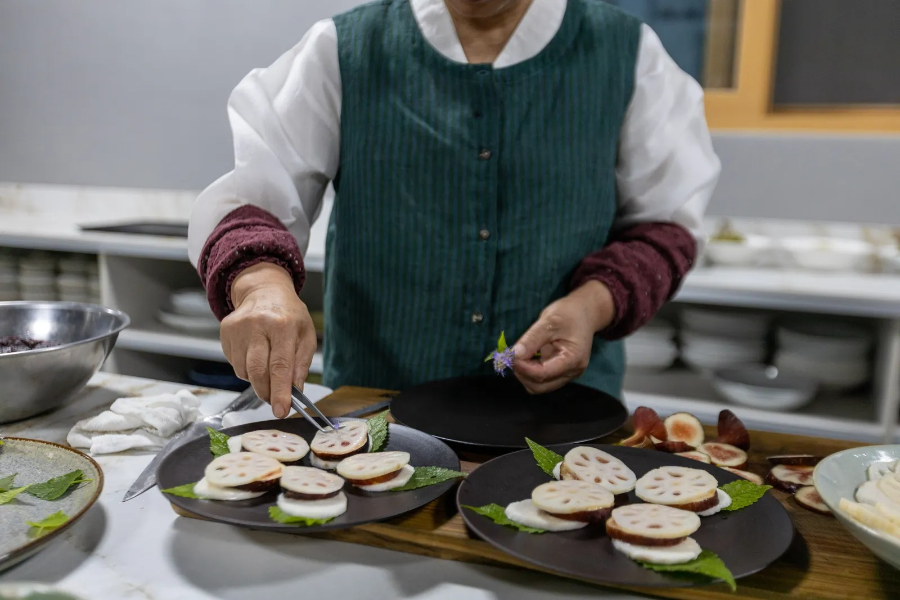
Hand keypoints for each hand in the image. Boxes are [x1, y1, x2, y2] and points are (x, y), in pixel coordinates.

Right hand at [221, 263, 316, 417]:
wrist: (264, 290)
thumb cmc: (289, 315)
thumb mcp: (306, 335)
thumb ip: (302, 363)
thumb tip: (295, 390)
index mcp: (282, 325)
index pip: (280, 365)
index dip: (280, 392)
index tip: (282, 411)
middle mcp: (257, 325)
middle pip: (258, 371)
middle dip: (267, 392)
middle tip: (275, 401)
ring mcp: (238, 328)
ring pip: (244, 371)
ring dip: (257, 380)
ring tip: (268, 368)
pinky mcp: (226, 332)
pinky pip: (235, 364)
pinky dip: (246, 369)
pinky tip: (255, 356)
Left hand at [511, 281, 615, 393]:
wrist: (585, 313)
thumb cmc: (569, 314)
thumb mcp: (549, 321)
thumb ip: (531, 339)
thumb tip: (513, 355)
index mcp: (573, 359)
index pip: (543, 374)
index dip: (523, 368)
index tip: (509, 356)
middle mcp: (572, 372)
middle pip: (540, 386)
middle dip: (523, 373)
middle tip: (512, 356)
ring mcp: (567, 374)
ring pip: (539, 386)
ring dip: (525, 374)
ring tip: (519, 355)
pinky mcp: (561, 372)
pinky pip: (542, 379)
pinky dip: (530, 372)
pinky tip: (526, 358)